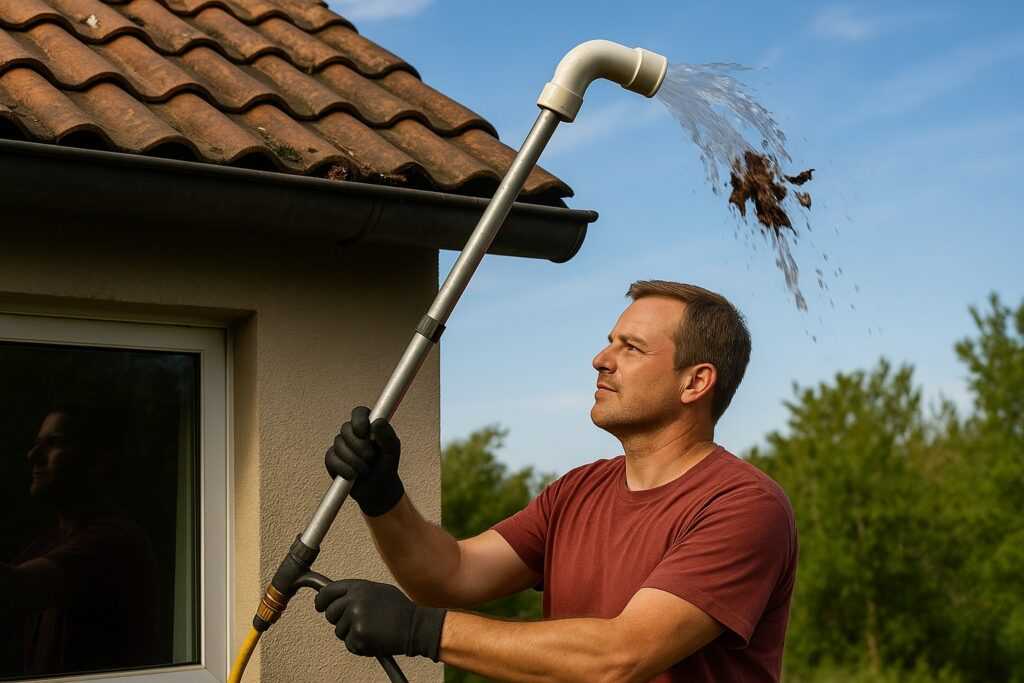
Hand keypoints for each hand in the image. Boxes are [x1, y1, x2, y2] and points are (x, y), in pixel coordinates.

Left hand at [314, 579, 445, 660]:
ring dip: (350, 633)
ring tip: (370, 629)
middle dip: (338, 619)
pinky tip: (373, 638)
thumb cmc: (399, 609)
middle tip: (354, 622)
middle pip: (330, 613)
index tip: (320, 606)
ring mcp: (355, 620)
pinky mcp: (358, 637)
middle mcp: (354, 602)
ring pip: (339, 631)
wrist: (414, 627)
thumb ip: (356, 592)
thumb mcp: (378, 591)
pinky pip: (349, 643)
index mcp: (358, 588)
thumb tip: (336, 598)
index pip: (328, 592)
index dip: (321, 600)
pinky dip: (358, 644)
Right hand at [325, 406, 403, 516]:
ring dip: (354, 460)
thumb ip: (387, 436)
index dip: (359, 420)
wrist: (378, 490)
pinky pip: (331, 459)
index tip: (364, 432)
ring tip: (365, 470)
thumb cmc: (386, 466)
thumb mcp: (392, 451)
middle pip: (346, 428)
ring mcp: (341, 446)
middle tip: (370, 457)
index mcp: (368, 426)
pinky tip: (353, 475)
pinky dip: (344, 469)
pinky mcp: (332, 460)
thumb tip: (377, 422)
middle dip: (359, 446)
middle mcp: (352, 434)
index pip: (359, 413)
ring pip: (339, 445)